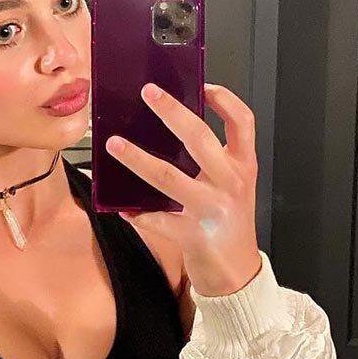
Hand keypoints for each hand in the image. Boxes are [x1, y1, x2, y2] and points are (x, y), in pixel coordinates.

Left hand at [105, 82, 261, 296]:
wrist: (237, 273)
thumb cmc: (229, 225)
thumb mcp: (232, 186)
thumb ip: (213, 162)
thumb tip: (170, 133)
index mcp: (243, 166)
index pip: (242, 121)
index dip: (224, 99)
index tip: (202, 86)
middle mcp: (230, 183)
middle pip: (200, 139)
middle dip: (171, 112)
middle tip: (147, 94)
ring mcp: (212, 209)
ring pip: (169, 177)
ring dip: (137, 159)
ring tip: (114, 145)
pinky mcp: (193, 234)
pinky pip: (158, 220)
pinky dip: (138, 213)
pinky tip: (122, 208)